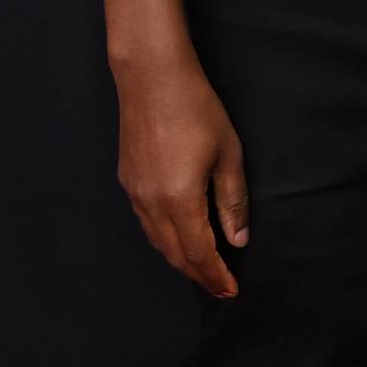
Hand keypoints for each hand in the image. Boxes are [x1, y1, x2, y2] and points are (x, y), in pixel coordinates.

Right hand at [114, 52, 250, 297]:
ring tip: (202, 269)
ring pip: (157, 241)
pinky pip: (146, 223)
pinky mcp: (127, 180)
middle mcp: (150, 202)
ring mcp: (135, 192)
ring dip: (180, 259)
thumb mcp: (228, 155)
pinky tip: (178, 238)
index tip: (231, 290)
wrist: (151, 76)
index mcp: (178, 199)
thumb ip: (232, 202)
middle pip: (175, 254)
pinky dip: (164, 239)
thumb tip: (238, 240)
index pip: (199, 253)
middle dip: (198, 274)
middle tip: (220, 287)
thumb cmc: (195, 108)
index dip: (215, 275)